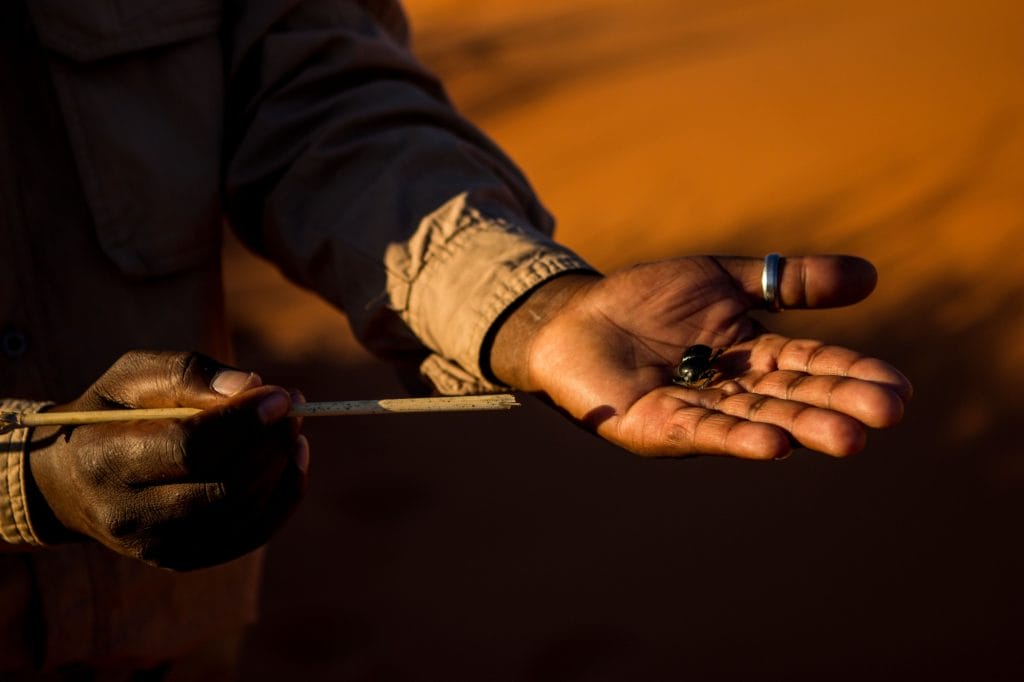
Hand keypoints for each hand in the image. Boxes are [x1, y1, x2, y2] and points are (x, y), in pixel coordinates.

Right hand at [26, 351, 308, 570]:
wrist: (71, 481)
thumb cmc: (111, 414)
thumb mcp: (133, 376)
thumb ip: (189, 374)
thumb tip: (252, 386)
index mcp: (106, 459)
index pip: (189, 448)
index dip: (244, 422)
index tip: (282, 395)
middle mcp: (127, 513)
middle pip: (223, 488)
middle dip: (271, 446)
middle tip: (296, 410)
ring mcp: (154, 546)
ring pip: (241, 515)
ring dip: (281, 470)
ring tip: (293, 432)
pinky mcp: (180, 560)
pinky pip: (247, 536)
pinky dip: (280, 498)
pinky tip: (291, 463)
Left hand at [490, 255, 911, 459]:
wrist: (573, 317)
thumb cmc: (646, 299)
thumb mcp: (723, 279)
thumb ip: (787, 281)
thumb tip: (872, 277)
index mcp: (750, 354)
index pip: (810, 363)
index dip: (852, 373)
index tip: (899, 388)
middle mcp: (730, 389)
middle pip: (791, 395)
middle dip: (838, 404)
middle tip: (888, 413)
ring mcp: (694, 410)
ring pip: (755, 418)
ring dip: (800, 428)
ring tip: (848, 439)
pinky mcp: (656, 425)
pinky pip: (701, 430)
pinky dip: (737, 437)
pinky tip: (774, 445)